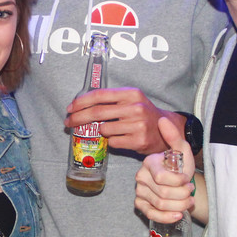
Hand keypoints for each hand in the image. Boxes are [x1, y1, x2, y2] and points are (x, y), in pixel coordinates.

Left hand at [65, 88, 184, 154]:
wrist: (168, 129)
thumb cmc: (143, 114)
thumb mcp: (131, 100)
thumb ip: (111, 100)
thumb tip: (80, 105)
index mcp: (131, 94)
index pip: (100, 95)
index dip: (81, 102)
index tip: (70, 108)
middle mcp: (136, 107)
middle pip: (97, 113)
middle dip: (78, 118)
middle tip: (69, 122)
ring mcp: (138, 125)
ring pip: (104, 130)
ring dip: (101, 132)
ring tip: (110, 131)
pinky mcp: (139, 141)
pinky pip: (112, 142)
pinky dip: (111, 141)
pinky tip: (121, 138)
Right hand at [135, 117, 195, 223]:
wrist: (180, 183)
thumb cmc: (181, 167)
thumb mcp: (182, 150)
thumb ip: (174, 136)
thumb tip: (162, 120)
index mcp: (149, 163)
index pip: (162, 178)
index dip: (179, 182)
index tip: (188, 180)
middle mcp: (140, 177)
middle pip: (163, 193)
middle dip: (182, 195)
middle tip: (190, 192)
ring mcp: (139, 192)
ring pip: (160, 205)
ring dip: (178, 206)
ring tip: (188, 201)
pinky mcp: (141, 205)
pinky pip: (152, 214)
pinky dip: (167, 217)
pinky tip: (178, 215)